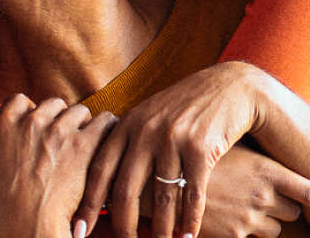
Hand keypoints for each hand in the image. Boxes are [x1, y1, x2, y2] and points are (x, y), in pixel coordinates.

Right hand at [0, 95, 117, 237]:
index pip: (19, 100)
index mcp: (6, 124)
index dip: (26, 114)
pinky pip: (103, 122)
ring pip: (78, 111)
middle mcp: (34, 121)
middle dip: (55, 118)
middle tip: (58, 139)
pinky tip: (104, 137)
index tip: (30, 130)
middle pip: (51, 104)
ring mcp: (61, 132)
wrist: (27, 228)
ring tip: (81, 141)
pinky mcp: (84, 146)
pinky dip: (106, 127)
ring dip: (80, 123)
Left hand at [76, 62, 309, 237]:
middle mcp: (146, 130)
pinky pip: (192, 193)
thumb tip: (101, 177)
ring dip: (160, 230)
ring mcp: (173, 138)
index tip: (79, 228)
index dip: (88, 202)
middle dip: (122, 225)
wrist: (230, 87)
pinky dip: (190, 219)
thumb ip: (128, 140)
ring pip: (161, 197)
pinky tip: (188, 236)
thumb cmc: (185, 107)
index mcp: (128, 124)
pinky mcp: (200, 147)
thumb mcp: (150, 115)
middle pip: (126, 189)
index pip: (101, 169)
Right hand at [197, 144, 309, 237]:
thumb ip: (258, 162)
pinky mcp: (234, 236)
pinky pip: (250, 237)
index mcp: (265, 170)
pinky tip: (224, 214)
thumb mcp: (233, 150)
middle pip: (292, 211)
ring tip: (237, 202)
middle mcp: (261, 196)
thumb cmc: (199, 156)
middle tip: (261, 193)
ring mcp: (248, 218)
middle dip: (283, 206)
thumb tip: (276, 171)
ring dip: (264, 221)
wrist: (166, 180)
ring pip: (273, 228)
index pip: (309, 191)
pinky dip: (242, 229)